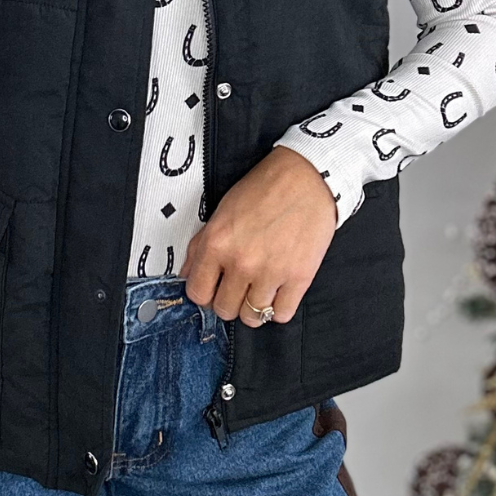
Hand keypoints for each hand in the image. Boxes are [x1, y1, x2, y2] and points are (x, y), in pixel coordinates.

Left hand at [183, 145, 337, 326]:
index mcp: (218, 243)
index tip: (211, 289)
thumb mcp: (222, 211)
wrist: (306, 177)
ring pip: (251, 317)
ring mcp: (271, 272)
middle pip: (224, 309)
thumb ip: (201, 245)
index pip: (197, 293)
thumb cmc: (266, 188)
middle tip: (237, 288)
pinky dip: (278, 308)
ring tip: (258, 290)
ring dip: (253, 307)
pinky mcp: (299, 278)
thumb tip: (189, 273)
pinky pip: (281, 315)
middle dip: (228, 301)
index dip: (203, 293)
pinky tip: (278, 291)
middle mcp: (241, 262)